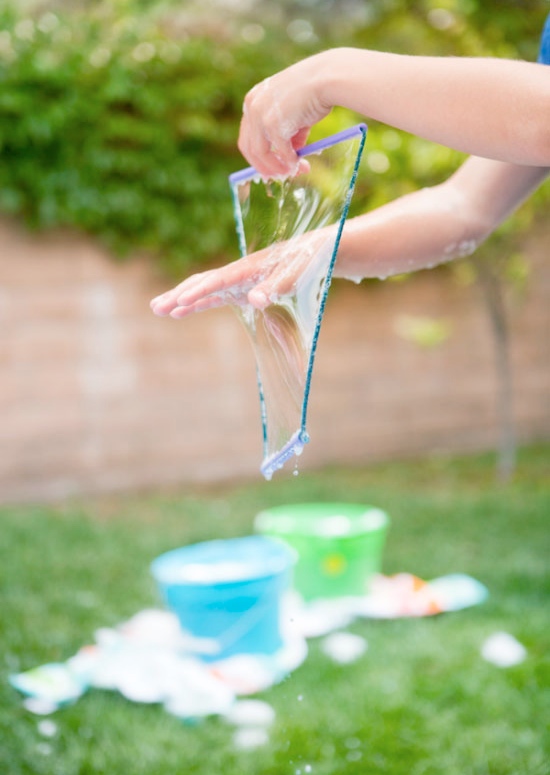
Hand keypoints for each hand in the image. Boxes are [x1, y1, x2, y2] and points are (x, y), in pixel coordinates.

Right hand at [150, 230, 332, 317]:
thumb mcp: (296, 275)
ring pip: (204, 288)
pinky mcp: (242, 288)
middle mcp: (239, 272)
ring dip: (182, 298)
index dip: (199, 292)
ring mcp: (239, 280)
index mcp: (249, 268)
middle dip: (179, 295)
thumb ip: (275, 286)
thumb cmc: (307, 262)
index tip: (179, 302)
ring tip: (158, 308)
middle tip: (156, 307)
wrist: (317, 252)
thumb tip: (254, 300)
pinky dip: (198, 303)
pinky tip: (183, 311)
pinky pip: (215, 296)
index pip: (219, 281)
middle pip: (203, 282)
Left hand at [238, 53, 331, 178]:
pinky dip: (290, 161)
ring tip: (294, 172)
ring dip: (277, 167)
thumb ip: (289, 133)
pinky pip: (280, 152)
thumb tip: (290, 155)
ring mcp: (259, 115)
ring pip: (261, 154)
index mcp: (254, 99)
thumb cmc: (315, 91)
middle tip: (281, 176)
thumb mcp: (294, 112)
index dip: (259, 155)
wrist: (326, 77)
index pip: (248, 134)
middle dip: (265, 166)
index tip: (270, 168)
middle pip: (248, 147)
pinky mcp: (272, 125)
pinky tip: (301, 164)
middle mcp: (251, 106)